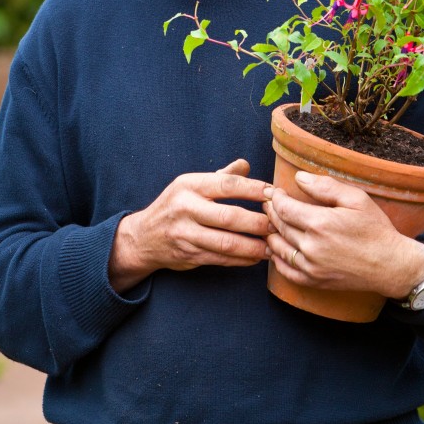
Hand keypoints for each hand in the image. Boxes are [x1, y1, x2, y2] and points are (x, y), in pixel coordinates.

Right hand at [109, 158, 270, 292]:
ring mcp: (186, 234)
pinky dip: (241, 260)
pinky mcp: (188, 255)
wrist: (144, 236)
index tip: (273, 194)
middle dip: (258, 221)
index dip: (253, 189)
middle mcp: (185, 208)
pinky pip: (221, 259)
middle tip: (278, 223)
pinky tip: (256, 257)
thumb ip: (221, 176)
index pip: (227, 185)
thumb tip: (245, 164)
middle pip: (229, 216)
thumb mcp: (191, 185)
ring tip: (272, 245)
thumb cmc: (176, 205)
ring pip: (226, 242)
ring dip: (253, 246)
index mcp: (189, 185)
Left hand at [264, 171, 423, 298]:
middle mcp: (311, 247)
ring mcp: (311, 267)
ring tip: (272, 222)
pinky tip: (277, 249)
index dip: (276, 197)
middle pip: (279, 226)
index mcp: (320, 223)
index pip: (284, 207)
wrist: (391, 265)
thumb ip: (325, 186)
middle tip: (270, 203)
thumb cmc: (375, 229)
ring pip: (278, 248)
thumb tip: (299, 178)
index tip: (276, 191)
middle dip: (272, 212)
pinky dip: (276, 258)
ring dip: (271, 233)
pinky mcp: (315, 281)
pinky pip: (286, 271)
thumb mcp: (356, 199)